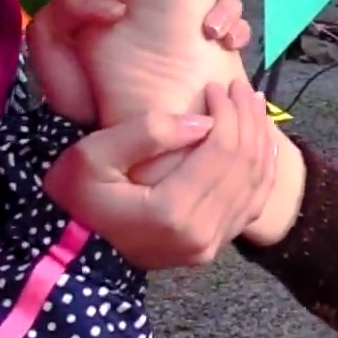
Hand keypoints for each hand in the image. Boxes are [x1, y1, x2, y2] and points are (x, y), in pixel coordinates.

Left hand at [25, 0, 249, 125]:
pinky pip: (235, 32)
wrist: (105, 138)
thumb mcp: (53, 44)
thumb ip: (70, 10)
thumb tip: (114, 6)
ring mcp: (188, 28)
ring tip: (213, 30)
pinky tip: (228, 45)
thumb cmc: (76, 91)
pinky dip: (239, 32)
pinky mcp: (209, 55)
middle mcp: (162, 2)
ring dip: (227, 4)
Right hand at [43, 79, 278, 269]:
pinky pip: (254, 204)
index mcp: (171, 212)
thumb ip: (147, 134)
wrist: (72, 253)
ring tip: (255, 106)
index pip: (221, 151)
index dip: (227, 112)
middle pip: (244, 166)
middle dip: (248, 119)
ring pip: (256, 185)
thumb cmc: (76, 200)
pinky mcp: (213, 248)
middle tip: (241, 87)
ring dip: (261, 140)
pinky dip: (264, 170)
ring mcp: (210, 246)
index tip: (218, 84)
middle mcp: (200, 235)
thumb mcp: (91, 158)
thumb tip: (203, 122)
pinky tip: (264, 143)